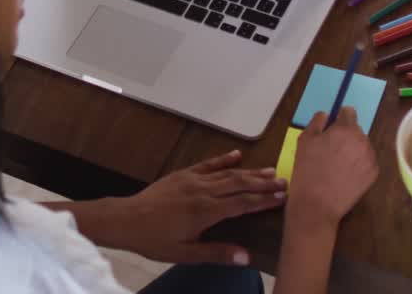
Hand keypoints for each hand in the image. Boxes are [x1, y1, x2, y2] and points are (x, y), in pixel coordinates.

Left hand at [115, 150, 285, 264]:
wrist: (126, 219)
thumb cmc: (155, 240)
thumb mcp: (185, 253)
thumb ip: (216, 253)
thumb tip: (246, 257)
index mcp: (206, 211)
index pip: (242, 203)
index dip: (264, 200)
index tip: (283, 197)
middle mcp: (203, 191)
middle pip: (240, 184)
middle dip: (263, 183)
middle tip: (284, 181)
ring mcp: (193, 180)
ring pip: (227, 173)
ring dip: (250, 171)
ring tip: (270, 170)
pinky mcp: (183, 174)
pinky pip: (208, 164)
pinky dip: (224, 159)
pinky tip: (237, 155)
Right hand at [287, 108, 378, 229]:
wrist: (316, 204)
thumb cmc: (307, 170)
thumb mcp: (304, 140)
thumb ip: (317, 122)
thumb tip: (326, 115)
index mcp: (345, 129)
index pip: (349, 112)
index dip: (339, 118)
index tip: (332, 129)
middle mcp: (362, 140)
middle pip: (356, 130)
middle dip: (346, 136)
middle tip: (331, 151)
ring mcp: (370, 158)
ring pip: (362, 146)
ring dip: (353, 150)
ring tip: (337, 165)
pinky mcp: (374, 174)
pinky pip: (367, 162)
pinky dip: (359, 164)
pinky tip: (345, 175)